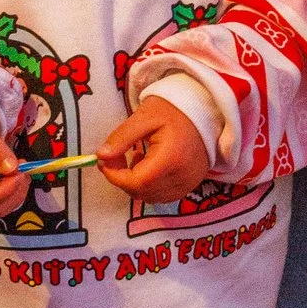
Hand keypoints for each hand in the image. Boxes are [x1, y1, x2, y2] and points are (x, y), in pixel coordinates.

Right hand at [0, 101, 22, 216]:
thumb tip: (12, 169)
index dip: (6, 190)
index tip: (19, 172)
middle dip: (15, 193)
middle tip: (22, 170)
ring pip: (5, 204)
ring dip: (19, 190)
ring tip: (22, 167)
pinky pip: (7, 195)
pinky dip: (18, 186)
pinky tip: (18, 168)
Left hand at [97, 95, 212, 203]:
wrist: (205, 110)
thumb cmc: (173, 110)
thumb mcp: (144, 117)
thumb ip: (121, 138)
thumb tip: (101, 156)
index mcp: (171, 158)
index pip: (137, 182)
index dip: (115, 176)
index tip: (104, 161)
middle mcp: (182, 177)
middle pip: (142, 192)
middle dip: (122, 179)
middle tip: (116, 156)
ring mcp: (189, 183)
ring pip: (151, 197)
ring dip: (135, 183)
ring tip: (136, 158)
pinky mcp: (191, 185)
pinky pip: (163, 195)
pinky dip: (149, 186)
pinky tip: (149, 165)